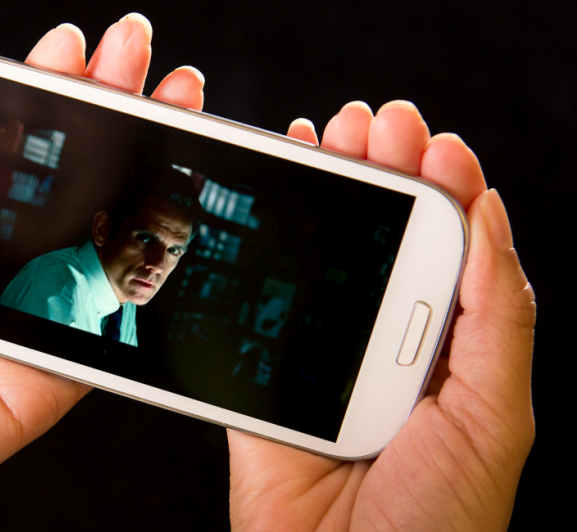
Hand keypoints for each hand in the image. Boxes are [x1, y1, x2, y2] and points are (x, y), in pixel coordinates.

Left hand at [0, 15, 207, 531]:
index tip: (77, 45)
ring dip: (146, 174)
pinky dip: (142, 266)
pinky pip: (104, 316)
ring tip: (171, 108)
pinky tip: (164, 213)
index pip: (13, 139)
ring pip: (100, 235)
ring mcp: (26, 309)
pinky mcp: (48, 366)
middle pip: (68, 176)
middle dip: (112, 108)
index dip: (50, 89)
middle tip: (137, 51)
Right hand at [227, 109, 534, 529]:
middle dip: (379, 174)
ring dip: (323, 198)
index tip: (430, 142)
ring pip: (320, 263)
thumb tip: (490, 216)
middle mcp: (391, 351)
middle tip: (369, 122)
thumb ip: (498, 315)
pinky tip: (265, 214)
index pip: (453, 250)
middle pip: (383, 242)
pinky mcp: (266, 384)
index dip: (444, 188)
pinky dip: (257, 256)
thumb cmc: (441, 521)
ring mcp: (326, 364)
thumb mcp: (497, 415)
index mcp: (454, 353)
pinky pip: (258, 311)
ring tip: (322, 140)